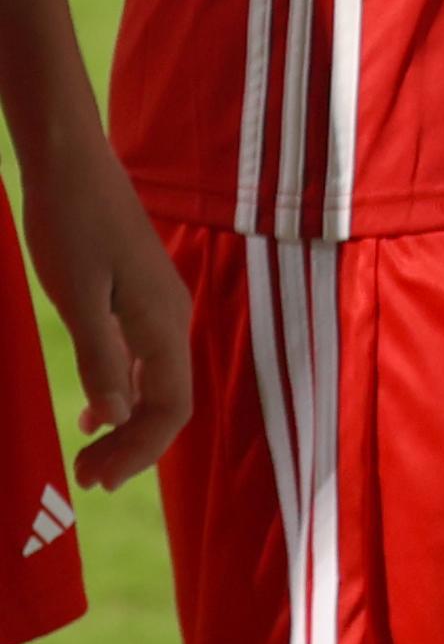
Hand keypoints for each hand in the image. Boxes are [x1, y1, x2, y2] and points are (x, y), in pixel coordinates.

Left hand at [19, 112, 190, 492]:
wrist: (72, 164)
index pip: (170, 407)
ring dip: (128, 425)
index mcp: (163, 321)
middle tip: (82, 475)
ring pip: (159, 382)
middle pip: (170, 400)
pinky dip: (125, 394)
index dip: (139, 453)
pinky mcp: (141, 295)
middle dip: (133, 446)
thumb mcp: (78, 297)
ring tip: (86, 453)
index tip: (92, 479)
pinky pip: (147, 360)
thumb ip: (100, 357)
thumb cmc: (71, 226)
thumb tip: (112, 419)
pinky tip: (94, 410)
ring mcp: (159, 304)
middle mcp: (172, 316)